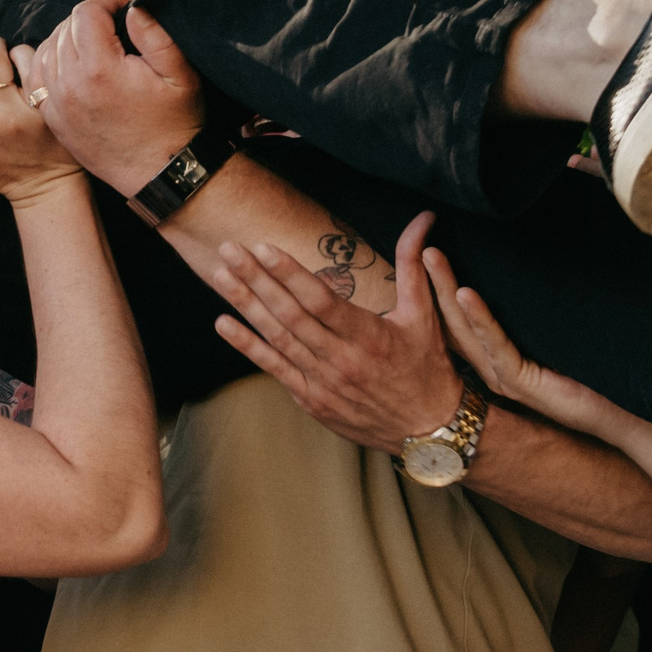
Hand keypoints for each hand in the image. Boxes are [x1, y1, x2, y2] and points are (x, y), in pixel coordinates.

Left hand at [31, 0, 204, 193]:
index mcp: (100, 69)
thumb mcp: (179, 73)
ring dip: (68, 36)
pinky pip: (38, 76)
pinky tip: (69, 60)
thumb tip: (130, 5)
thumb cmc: (175, 124)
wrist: (160, 174)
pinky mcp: (52, 118)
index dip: (107, 0)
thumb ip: (153, 32)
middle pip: (66, 28)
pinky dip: (50, 60)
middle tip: (113, 22)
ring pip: (48, 48)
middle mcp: (70, 84)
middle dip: (90, 18)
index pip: (87, 12)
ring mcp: (57, 103)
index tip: (124, 4)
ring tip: (94, 40)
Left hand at [212, 212, 461, 452]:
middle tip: (229, 249)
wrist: (430, 432)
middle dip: (256, 279)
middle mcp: (342, 360)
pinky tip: (223, 324)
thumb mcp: (425, 315)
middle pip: (290, 314)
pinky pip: (274, 369)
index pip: (321, 300)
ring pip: (277, 339)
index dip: (289, 273)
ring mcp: (323, 383)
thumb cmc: (428, 368)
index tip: (263, 247)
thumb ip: (413, 265)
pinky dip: (248, 346)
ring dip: (246, 305)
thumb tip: (423, 219)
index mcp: (369, 337)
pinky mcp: (312, 400)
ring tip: (221, 276)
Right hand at [426, 245, 630, 444]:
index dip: (435, 286)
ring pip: (464, 328)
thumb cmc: (585, 375)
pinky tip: (466, 293)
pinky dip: (479, 317)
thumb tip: (525, 268)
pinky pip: (495, 346)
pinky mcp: (520, 381)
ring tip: (432, 256)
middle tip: (417, 244)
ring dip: (445, 290)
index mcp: (493, 357)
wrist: (612, 414)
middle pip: (450, 319)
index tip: (423, 250)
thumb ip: (530, 313)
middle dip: (431, 280)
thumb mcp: (549, 335)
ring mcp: (501, 376)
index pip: (454, 319)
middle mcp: (489, 367)